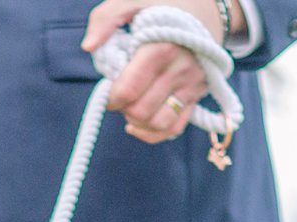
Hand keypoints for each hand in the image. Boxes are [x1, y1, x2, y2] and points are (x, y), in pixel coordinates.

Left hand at [84, 0, 217, 144]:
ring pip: (158, 124)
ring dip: (137, 122)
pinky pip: (175, 127)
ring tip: (131, 107)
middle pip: (141, 111)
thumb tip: (89, 47)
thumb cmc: (165, 3)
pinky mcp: (197, 94)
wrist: (208, 6)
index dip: (112, 97)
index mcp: (161, 49)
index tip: (109, 91)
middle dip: (123, 109)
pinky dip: (153, 133)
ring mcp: (191, 85)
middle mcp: (179, 70)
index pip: (129, 90)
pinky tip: (137, 125)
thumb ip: (106, 19)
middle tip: (120, 96)